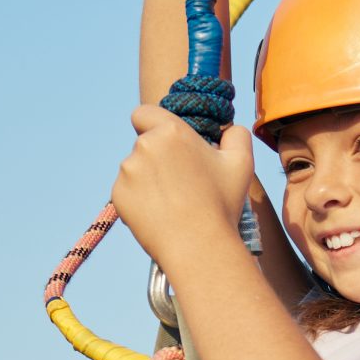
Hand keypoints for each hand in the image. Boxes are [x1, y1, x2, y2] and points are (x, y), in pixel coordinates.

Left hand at [113, 104, 255, 268]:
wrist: (197, 246)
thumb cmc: (221, 203)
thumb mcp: (242, 163)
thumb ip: (237, 135)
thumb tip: (228, 128)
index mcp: (171, 132)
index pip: (144, 113)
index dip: (152, 124)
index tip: (165, 143)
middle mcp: (144, 146)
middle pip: (143, 144)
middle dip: (157, 157)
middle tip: (180, 181)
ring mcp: (127, 172)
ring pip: (134, 169)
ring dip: (147, 179)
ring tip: (172, 202)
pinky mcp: (117, 196)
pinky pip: (126, 191)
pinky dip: (138, 199)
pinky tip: (159, 214)